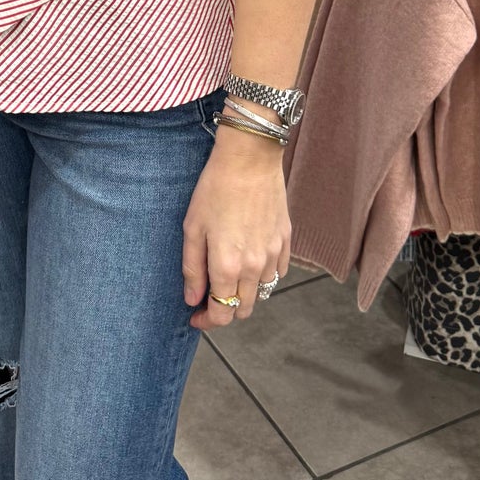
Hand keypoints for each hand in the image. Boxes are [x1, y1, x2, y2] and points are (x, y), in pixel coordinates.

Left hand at [182, 125, 289, 329]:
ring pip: (262, 291)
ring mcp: (274, 254)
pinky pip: (278, 271)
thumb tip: (192, 300)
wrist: (250, 157)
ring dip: (245, 292)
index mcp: (228, 267)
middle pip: (244, 308)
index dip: (207, 321)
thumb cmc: (215, 189)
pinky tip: (251, 260)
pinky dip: (264, 274)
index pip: (222, 314)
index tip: (196, 317)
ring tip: (229, 274)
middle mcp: (255, 267)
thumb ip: (193, 269)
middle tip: (210, 296)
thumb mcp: (193, 228)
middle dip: (226, 309)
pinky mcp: (286, 240)